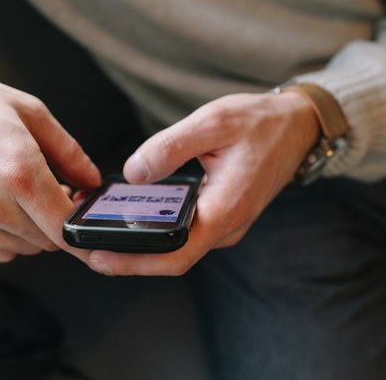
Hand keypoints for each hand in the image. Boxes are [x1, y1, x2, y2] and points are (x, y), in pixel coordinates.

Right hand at [0, 44, 100, 261]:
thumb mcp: (29, 111)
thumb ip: (69, 152)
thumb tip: (92, 181)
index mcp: (17, 170)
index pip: (67, 226)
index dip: (86, 231)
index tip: (95, 229)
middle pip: (48, 240)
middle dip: (58, 220)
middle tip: (53, 189)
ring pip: (25, 248)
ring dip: (32, 228)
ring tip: (16, 189)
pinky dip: (6, 235)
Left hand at [84, 91, 320, 275]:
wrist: (297, 126)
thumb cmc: (260, 123)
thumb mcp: (213, 122)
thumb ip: (170, 147)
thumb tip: (134, 173)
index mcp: (225, 208)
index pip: (176, 255)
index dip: (135, 263)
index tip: (101, 258)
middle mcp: (227, 225)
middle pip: (172, 257)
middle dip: (129, 256)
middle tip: (88, 244)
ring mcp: (226, 223)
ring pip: (179, 245)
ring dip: (142, 244)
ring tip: (103, 229)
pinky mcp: (223, 214)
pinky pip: (187, 230)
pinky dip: (158, 229)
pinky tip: (135, 214)